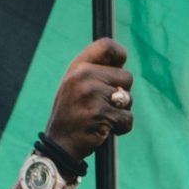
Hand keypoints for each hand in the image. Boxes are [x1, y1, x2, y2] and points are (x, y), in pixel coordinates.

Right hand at [44, 39, 133, 162]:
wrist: (60, 143)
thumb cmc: (73, 113)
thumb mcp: (76, 84)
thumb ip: (95, 71)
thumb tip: (122, 61)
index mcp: (77, 66)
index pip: (106, 46)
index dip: (120, 53)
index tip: (121, 64)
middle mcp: (83, 75)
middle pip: (126, 76)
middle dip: (122, 93)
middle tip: (104, 104)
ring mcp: (92, 94)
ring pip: (128, 99)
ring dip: (121, 112)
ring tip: (102, 118)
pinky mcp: (101, 113)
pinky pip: (127, 118)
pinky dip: (121, 127)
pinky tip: (105, 130)